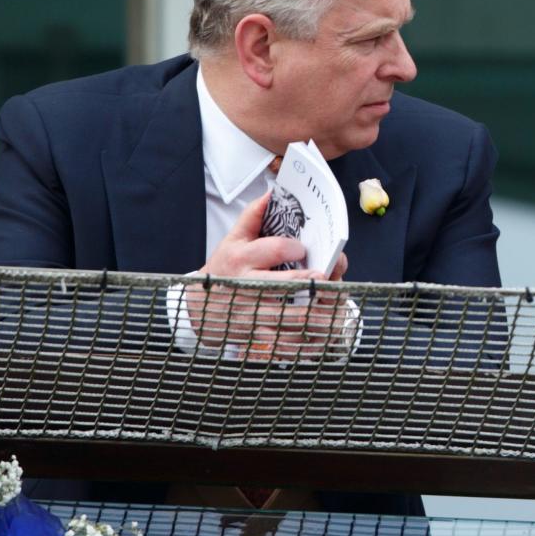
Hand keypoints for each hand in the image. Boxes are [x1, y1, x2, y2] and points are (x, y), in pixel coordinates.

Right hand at [185, 193, 350, 359]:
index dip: (292, 248)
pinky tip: (322, 336)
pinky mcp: (258, 336)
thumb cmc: (224, 268)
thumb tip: (272, 193)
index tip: (304, 248)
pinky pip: (286, 342)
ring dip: (316, 316)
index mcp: (242, 260)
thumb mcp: (232, 239)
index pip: (272, 250)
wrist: (198, 307)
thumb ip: (253, 216)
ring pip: (289, 318)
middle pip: (284, 286)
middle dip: (308, 283)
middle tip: (327, 278)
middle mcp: (248, 287)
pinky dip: (306, 341)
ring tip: (336, 309)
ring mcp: (253, 315)